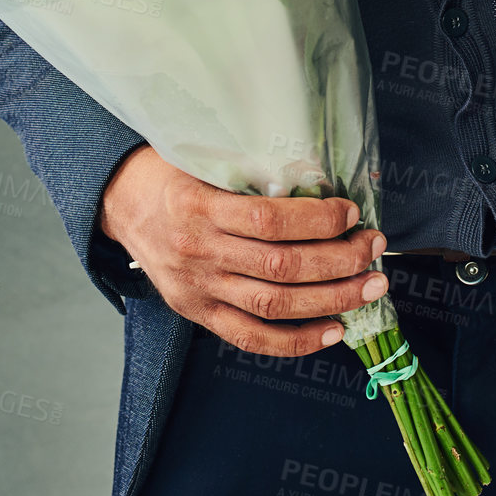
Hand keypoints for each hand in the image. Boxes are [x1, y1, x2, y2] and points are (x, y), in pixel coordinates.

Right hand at [100, 144, 388, 355]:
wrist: (120, 202)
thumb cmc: (170, 169)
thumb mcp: (201, 153)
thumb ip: (249, 167)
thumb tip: (319, 176)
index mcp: (198, 206)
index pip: (268, 220)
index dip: (316, 219)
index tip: (351, 211)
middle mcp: (199, 252)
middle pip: (280, 267)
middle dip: (338, 261)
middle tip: (375, 248)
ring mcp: (198, 289)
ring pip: (273, 306)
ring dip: (331, 300)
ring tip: (370, 287)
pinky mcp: (198, 313)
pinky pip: (251, 338)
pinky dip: (296, 341)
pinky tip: (333, 331)